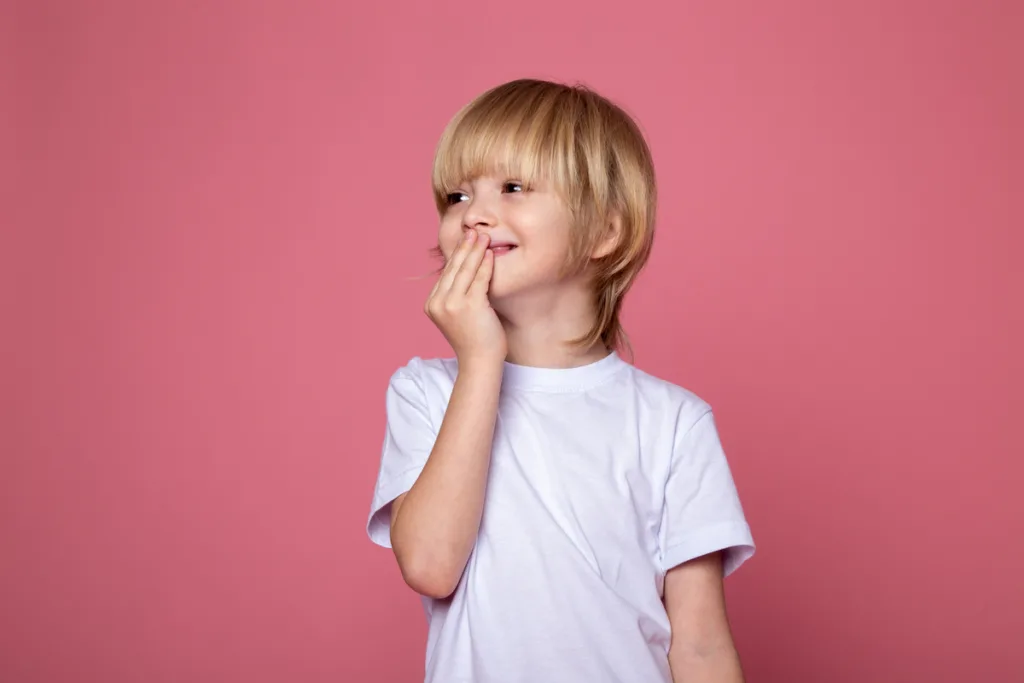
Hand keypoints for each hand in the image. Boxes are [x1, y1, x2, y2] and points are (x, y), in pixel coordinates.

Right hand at [425, 230, 506, 364]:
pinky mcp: (469, 307)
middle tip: (474, 231)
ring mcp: (452, 305)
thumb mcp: (458, 314)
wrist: (479, 362)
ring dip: (476, 251)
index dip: (457, 255)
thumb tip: (466, 272)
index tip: (466, 240)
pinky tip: (490, 254)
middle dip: (465, 247)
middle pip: (454, 268)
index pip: (446, 273)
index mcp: (432, 304)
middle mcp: (438, 303)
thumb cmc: (474, 339)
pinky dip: (485, 265)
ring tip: (483, 236)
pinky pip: (479, 280)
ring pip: (466, 271)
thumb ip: (457, 295)